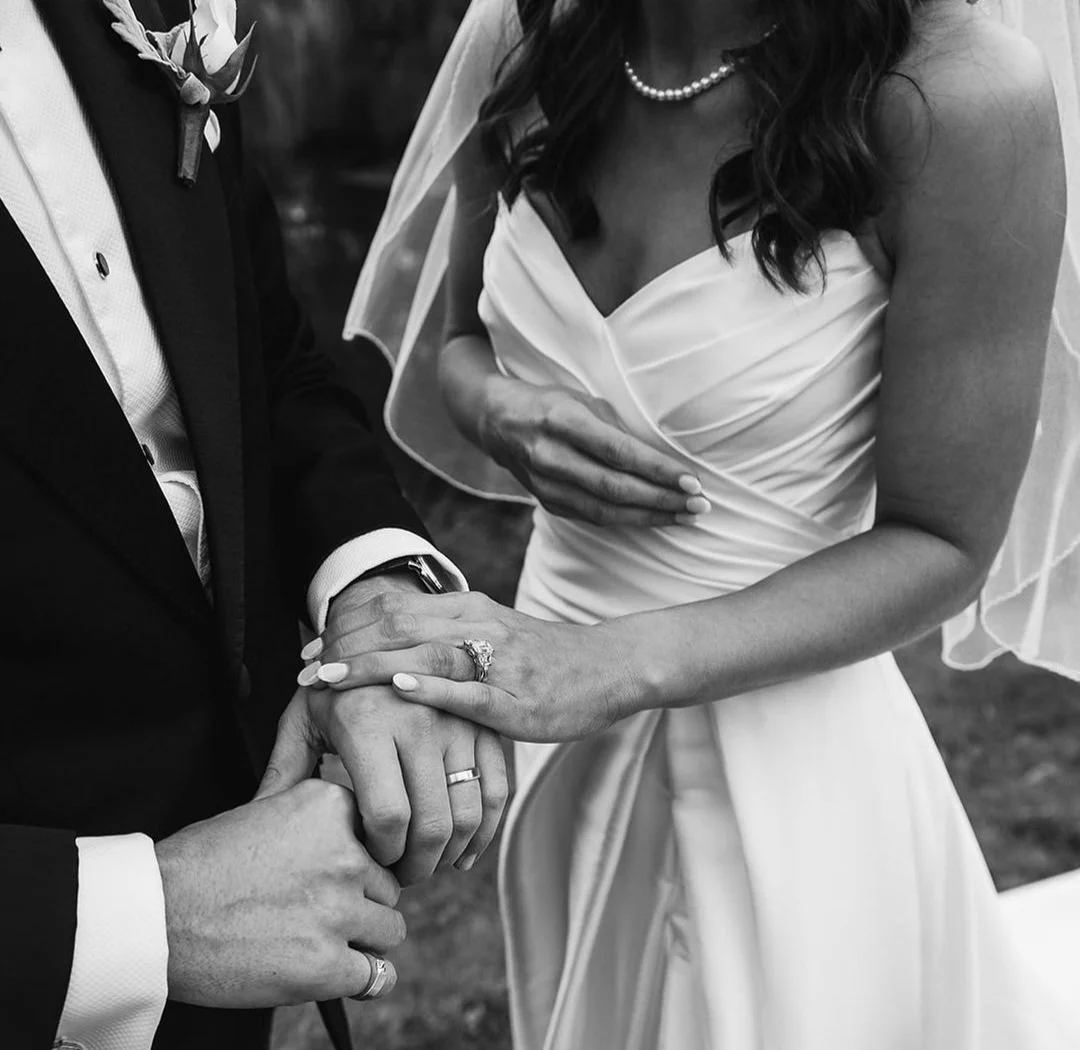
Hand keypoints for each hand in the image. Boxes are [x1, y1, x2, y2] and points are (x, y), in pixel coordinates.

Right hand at [157, 780, 403, 1007]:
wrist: (156, 915)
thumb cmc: (202, 864)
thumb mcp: (268, 809)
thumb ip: (319, 819)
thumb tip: (361, 837)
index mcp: (330, 806)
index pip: (379, 834)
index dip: (359, 858)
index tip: (331, 873)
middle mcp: (345, 854)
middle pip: (387, 884)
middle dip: (361, 900)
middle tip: (320, 912)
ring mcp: (338, 910)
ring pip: (389, 928)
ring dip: (364, 938)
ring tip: (324, 940)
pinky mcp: (326, 965)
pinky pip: (377, 976)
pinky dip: (365, 980)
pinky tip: (345, 974)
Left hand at [272, 574, 509, 882]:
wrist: (383, 626)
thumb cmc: (337, 685)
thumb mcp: (304, 721)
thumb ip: (284, 773)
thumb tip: (255, 826)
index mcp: (369, 724)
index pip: (388, 815)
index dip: (383, 852)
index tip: (372, 859)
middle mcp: (420, 721)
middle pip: (433, 822)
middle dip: (418, 865)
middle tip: (401, 876)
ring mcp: (459, 722)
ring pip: (469, 812)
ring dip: (451, 853)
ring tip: (427, 862)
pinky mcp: (484, 724)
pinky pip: (497, 790)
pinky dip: (485, 831)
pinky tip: (463, 851)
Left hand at [308, 589, 643, 742]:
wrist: (608, 667)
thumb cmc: (543, 658)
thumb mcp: (491, 634)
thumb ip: (447, 636)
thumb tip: (391, 649)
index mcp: (467, 609)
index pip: (393, 608)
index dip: (345, 627)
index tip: (310, 648)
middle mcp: (478, 626)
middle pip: (397, 624)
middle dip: (343, 646)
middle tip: (302, 668)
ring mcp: (498, 661)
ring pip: (424, 652)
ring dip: (369, 665)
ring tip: (327, 678)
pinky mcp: (517, 699)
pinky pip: (469, 690)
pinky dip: (431, 687)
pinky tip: (399, 688)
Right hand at [480, 378, 709, 526]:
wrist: (498, 423)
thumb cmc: (552, 405)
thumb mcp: (584, 401)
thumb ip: (618, 430)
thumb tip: (663, 461)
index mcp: (562, 421)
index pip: (619, 452)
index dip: (657, 471)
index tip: (691, 482)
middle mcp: (551, 456)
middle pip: (614, 487)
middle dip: (662, 500)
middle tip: (700, 506)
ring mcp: (546, 485)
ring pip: (605, 510)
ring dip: (651, 517)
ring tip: (686, 517)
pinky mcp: (548, 503)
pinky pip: (594, 517)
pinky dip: (628, 520)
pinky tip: (655, 519)